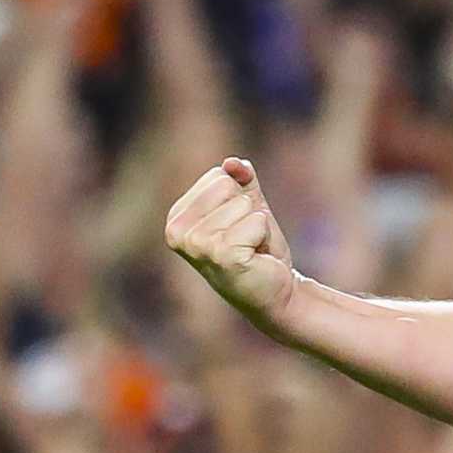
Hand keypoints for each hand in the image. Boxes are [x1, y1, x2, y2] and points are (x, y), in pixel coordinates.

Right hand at [165, 158, 297, 333]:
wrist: (275, 290)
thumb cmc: (257, 248)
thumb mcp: (248, 205)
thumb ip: (241, 178)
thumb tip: (232, 162)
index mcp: (176, 218)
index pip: (217, 176)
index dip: (238, 198)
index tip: (237, 227)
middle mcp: (178, 232)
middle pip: (228, 185)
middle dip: (248, 210)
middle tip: (247, 239)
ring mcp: (197, 245)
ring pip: (244, 204)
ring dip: (257, 225)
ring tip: (251, 249)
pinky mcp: (222, 256)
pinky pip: (256, 221)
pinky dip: (264, 236)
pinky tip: (256, 257)